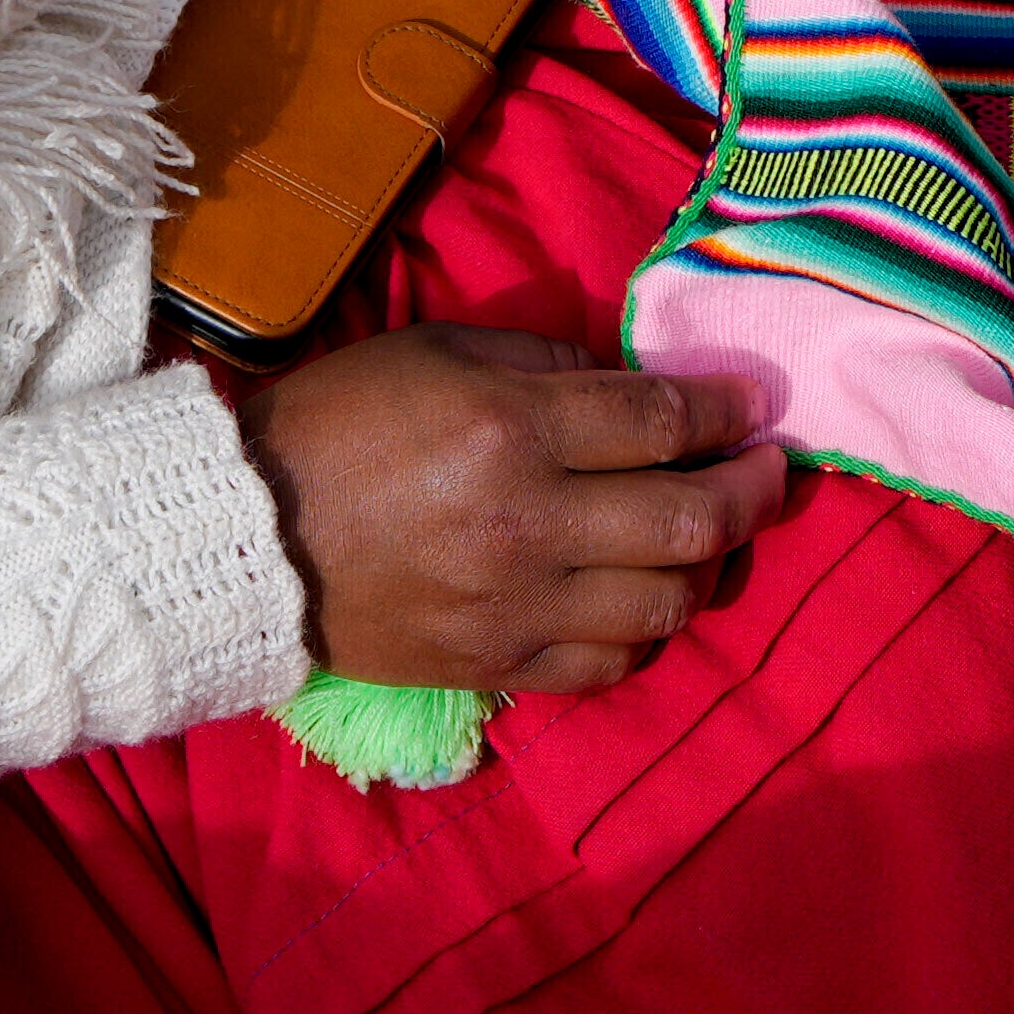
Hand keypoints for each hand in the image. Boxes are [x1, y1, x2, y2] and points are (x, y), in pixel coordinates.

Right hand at [238, 318, 784, 693]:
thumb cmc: (338, 422)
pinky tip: (651, 600)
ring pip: (667, 602)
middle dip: (753, 490)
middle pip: (690, 517)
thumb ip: (545, 361)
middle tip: (771, 471)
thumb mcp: (438, 350)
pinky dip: (648, 633)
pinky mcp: (498, 664)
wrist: (242, 534)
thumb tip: (632, 387)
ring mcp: (517, 604)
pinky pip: (609, 663)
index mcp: (511, 427)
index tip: (754, 404)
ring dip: (712, 565)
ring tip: (717, 536)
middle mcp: (530, 521)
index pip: (663, 420)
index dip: (729, 409)